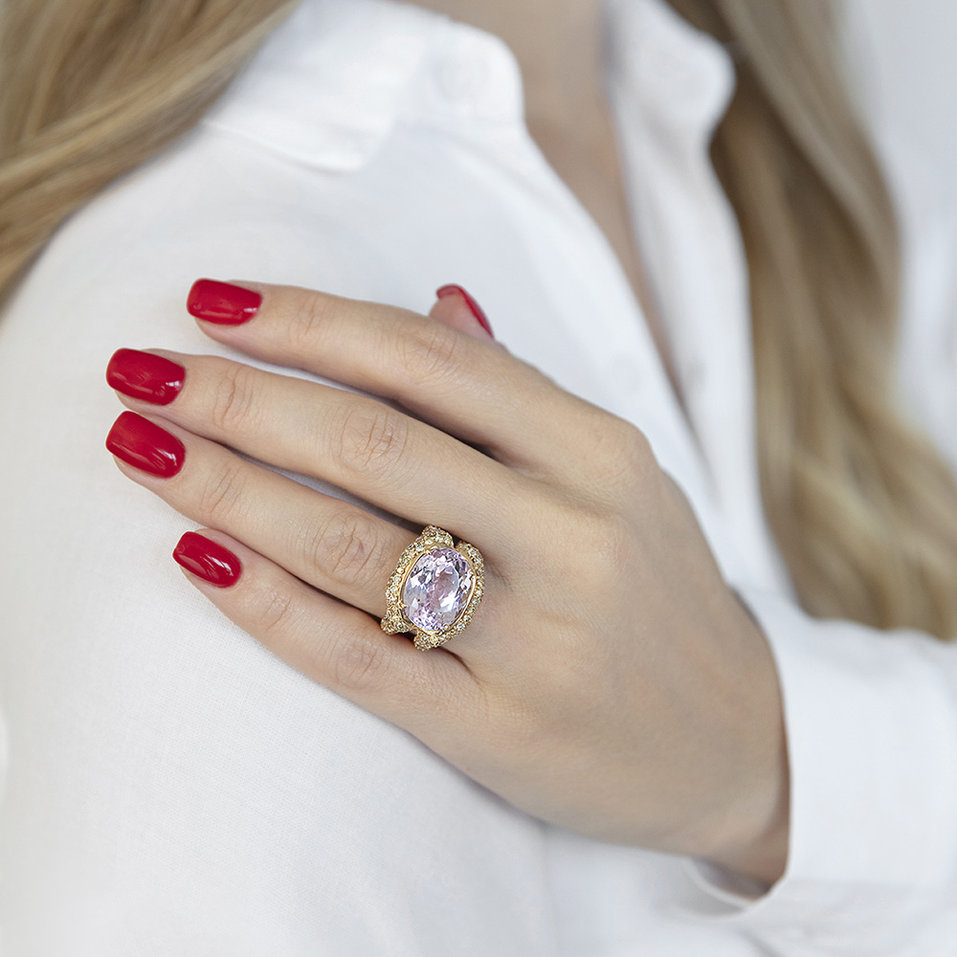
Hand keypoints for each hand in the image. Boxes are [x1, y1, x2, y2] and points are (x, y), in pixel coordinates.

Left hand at [105, 279, 789, 885]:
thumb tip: (437, 301)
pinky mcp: (498, 728)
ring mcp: (536, 638)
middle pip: (376, 443)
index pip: (433, 360)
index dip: (312, 322)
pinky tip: (198, 555)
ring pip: (353, 544)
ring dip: (231, 487)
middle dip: (242, 398)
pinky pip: (360, 658)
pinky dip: (267, 605)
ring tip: (146, 447)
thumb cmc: (657, 590)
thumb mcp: (617, 476)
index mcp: (600, 453)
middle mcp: (573, 535)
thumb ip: (521, 394)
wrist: (734, 737)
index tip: (214, 302)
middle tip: (147, 372)